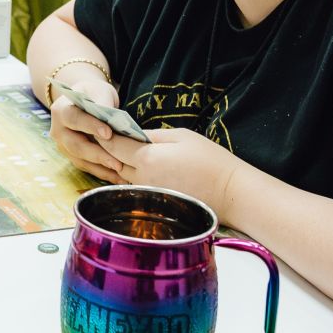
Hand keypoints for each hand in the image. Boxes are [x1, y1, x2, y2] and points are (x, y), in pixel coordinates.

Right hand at [48, 78, 124, 182]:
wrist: (84, 100)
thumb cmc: (93, 94)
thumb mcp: (98, 91)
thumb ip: (103, 102)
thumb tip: (111, 119)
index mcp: (61, 111)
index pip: (74, 119)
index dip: (90, 126)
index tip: (109, 133)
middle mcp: (58, 131)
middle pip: (76, 145)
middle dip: (97, 155)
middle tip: (117, 163)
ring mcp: (64, 146)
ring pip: (81, 161)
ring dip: (101, 169)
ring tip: (121, 174)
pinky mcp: (73, 156)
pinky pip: (87, 167)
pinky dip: (103, 173)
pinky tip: (119, 178)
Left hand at [99, 128, 243, 217]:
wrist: (231, 193)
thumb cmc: (210, 160)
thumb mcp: (181, 136)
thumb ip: (151, 135)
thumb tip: (132, 134)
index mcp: (147, 158)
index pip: (114, 145)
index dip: (105, 135)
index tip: (101, 126)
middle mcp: (141, 179)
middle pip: (114, 162)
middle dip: (110, 150)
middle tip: (109, 137)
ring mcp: (146, 196)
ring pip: (122, 178)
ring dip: (120, 166)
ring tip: (123, 153)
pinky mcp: (154, 206)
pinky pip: (135, 189)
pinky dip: (132, 179)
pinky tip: (140, 171)